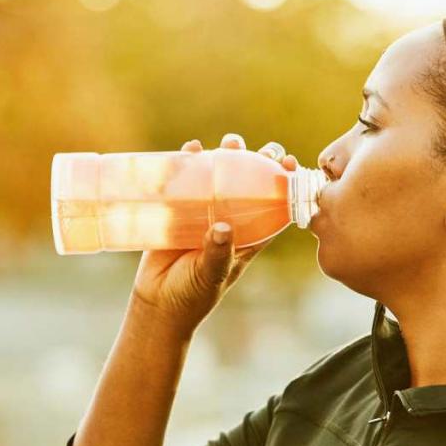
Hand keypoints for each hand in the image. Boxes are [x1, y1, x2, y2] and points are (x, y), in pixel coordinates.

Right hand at [129, 134, 298, 334]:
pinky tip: (191, 149)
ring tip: (230, 142)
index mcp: (248, 237)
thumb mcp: (211, 276)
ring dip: (226, 156)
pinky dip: (188, 163)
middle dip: (256, 163)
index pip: (274, 207)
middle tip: (260, 149)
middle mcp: (229, 220)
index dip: (284, 185)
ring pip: (219, 178)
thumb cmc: (192, 295)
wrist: (156, 303)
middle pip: (248, 184)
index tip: (289, 164)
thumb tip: (223, 228)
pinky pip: (185, 181)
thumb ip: (218, 254)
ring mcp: (203, 213)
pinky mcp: (177, 210)